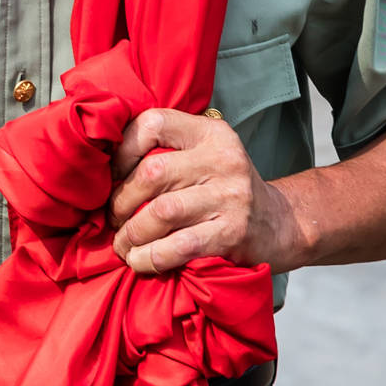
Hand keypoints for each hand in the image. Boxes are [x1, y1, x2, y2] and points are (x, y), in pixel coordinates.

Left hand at [107, 106, 307, 274]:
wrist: (281, 225)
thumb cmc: (227, 193)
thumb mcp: (207, 157)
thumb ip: (168, 152)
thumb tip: (104, 172)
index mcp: (211, 133)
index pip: (154, 123)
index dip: (122, 151)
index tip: (112, 177)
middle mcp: (223, 159)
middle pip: (152, 172)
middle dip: (121, 202)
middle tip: (113, 220)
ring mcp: (230, 196)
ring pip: (161, 211)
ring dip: (132, 234)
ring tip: (124, 245)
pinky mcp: (232, 233)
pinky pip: (178, 246)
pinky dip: (151, 257)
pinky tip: (142, 261)